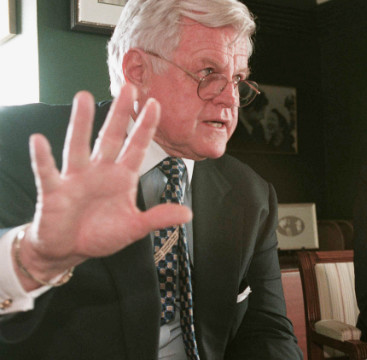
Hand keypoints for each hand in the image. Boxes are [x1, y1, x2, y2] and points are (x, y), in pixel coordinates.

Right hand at [15, 84, 191, 290]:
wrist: (68, 249)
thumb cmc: (101, 234)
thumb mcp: (134, 227)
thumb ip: (158, 218)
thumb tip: (188, 214)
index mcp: (121, 177)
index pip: (136, 147)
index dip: (145, 126)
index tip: (154, 103)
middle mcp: (99, 171)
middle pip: (110, 137)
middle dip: (119, 114)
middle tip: (128, 88)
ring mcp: (76, 178)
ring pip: (79, 145)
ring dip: (81, 123)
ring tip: (83, 97)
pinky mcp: (54, 190)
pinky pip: (47, 171)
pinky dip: (42, 157)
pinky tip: (39, 140)